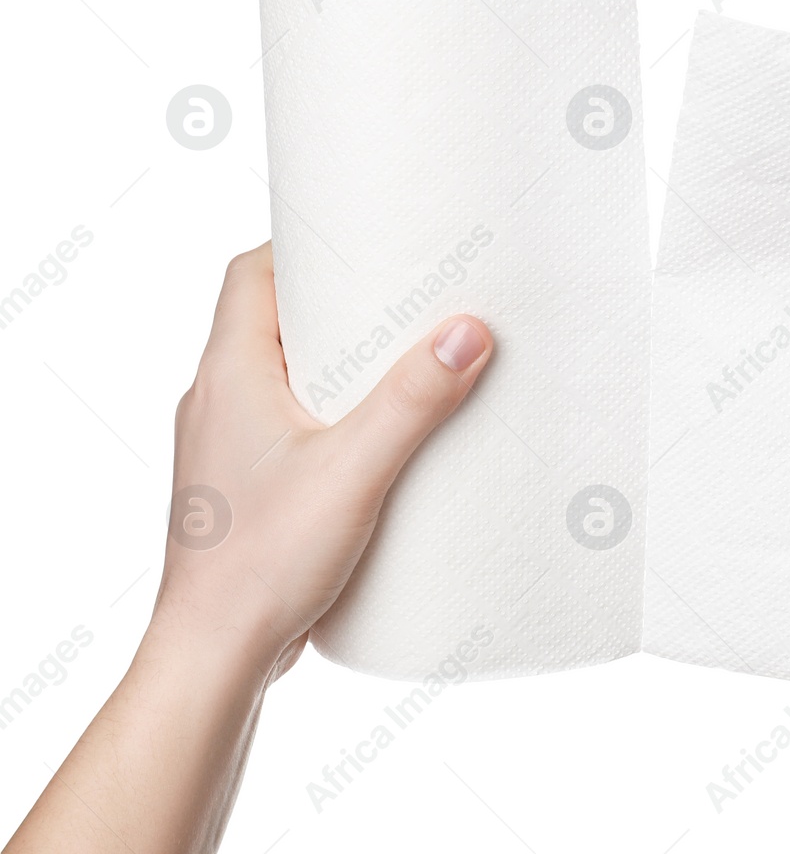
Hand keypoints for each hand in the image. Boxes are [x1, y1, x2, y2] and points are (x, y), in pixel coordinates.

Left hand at [154, 242, 494, 677]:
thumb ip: (413, 400)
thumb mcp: (353, 471)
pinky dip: (335, 416)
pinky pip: (291, 427)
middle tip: (406, 300)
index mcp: (229, 376)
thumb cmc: (261, 564)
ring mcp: (228, 448)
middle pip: (273, 321)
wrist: (214, 656)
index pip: (251, 275)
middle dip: (340, 306)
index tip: (364, 242)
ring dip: (340, 366)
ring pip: (283, 378)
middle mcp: (218, 402)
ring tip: (407, 365)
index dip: (302, 248)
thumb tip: (468, 331)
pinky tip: (384, 443)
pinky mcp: (249, 489)